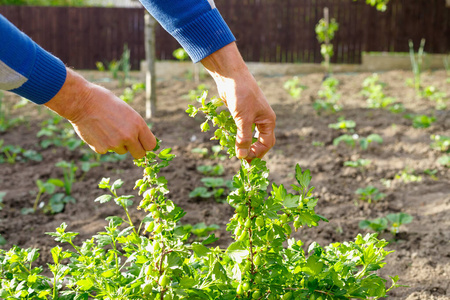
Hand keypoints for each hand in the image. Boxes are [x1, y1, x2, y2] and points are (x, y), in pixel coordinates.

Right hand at [45, 69, 155, 158]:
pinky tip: (97, 131)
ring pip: (122, 151)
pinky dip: (103, 144)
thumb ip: (135, 127)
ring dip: (117, 144)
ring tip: (107, 129)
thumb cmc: (105, 102)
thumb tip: (140, 141)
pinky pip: (107, 150)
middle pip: (139, 154)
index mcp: (138, 124)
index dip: (146, 144)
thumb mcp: (127, 111)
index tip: (142, 143)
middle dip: (135, 149)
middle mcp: (129, 136)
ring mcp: (115, 144)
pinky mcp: (102, 149)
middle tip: (127, 142)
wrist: (82, 102)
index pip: (151, 145)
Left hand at [201, 43, 275, 159]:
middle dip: (252, 151)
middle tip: (242, 161)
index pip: (266, 143)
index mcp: (268, 120)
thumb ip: (243, 138)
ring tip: (236, 153)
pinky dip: (236, 136)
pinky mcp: (241, 113)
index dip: (257, 153)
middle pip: (260, 141)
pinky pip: (241, 129)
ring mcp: (251, 116)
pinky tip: (230, 141)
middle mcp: (262, 119)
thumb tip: (242, 156)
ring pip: (250, 135)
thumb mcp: (243, 118)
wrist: (231, 76)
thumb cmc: (241, 95)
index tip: (245, 159)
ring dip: (243, 144)